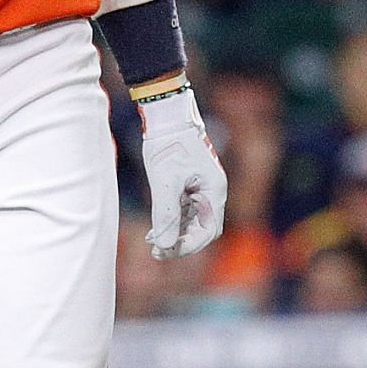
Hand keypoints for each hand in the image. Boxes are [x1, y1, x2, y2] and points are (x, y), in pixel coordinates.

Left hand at [140, 85, 226, 259]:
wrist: (167, 115)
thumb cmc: (168, 144)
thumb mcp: (164, 181)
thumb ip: (165, 214)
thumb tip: (164, 244)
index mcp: (215, 191)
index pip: (208, 232)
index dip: (189, 246)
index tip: (165, 251)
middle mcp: (212, 192)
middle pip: (202, 230)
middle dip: (181, 244)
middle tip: (156, 252)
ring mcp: (202, 189)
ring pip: (192, 222)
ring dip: (174, 234)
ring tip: (151, 243)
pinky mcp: (190, 185)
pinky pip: (184, 211)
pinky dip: (171, 222)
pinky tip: (153, 231)